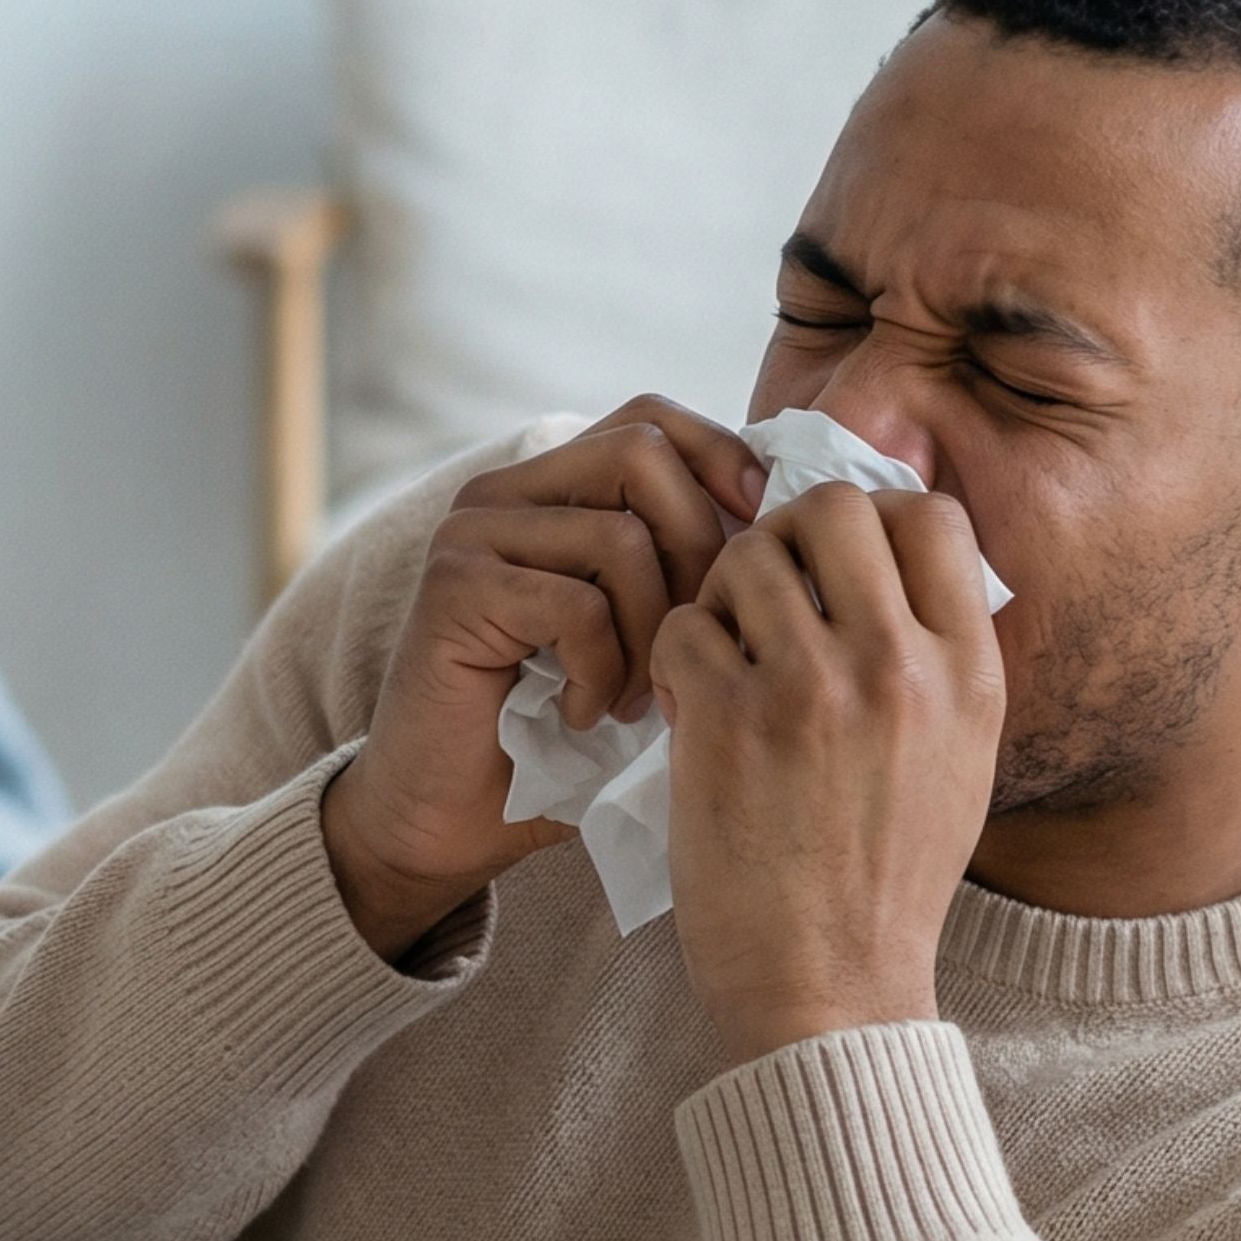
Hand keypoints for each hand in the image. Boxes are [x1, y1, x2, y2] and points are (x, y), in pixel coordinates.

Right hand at [325, 396, 764, 954]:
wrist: (449, 821)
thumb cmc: (564, 741)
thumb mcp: (647, 644)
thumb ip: (690, 577)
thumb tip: (792, 528)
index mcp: (557, 488)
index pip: (655, 420)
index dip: (723, 463)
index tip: (762, 538)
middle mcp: (508, 492)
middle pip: (643, 453)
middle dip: (698, 549)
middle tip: (695, 642)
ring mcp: (473, 533)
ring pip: (620, 534)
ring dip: (652, 630)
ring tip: (638, 697)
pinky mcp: (453, 588)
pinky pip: (575, 603)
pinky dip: (602, 671)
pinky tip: (588, 715)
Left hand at [649, 480, 1005, 1064]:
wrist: (831, 988)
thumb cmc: (890, 882)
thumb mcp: (962, 761)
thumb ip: (941, 660)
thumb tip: (897, 562)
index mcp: (970, 675)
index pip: (933, 516)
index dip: (879, 514)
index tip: (843, 557)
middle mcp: (899, 666)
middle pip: (833, 508)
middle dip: (789, 535)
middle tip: (768, 590)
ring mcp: (810, 688)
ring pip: (745, 557)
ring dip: (721, 594)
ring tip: (723, 653)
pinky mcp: (727, 722)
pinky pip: (682, 626)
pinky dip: (677, 657)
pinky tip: (692, 707)